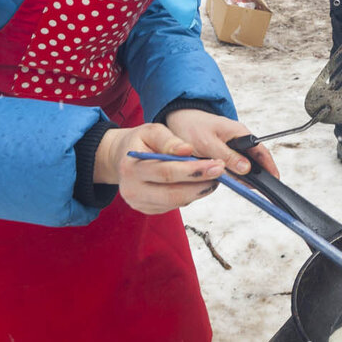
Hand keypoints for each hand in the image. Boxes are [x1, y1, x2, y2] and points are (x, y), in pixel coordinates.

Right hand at [96, 123, 223, 214]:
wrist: (121, 158)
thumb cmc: (140, 142)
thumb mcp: (151, 131)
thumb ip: (169, 139)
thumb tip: (187, 150)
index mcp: (131, 167)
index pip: (167, 172)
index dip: (194, 170)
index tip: (217, 165)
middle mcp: (132, 190)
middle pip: (172, 193)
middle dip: (200, 184)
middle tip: (220, 173)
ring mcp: (138, 203)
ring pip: (175, 202)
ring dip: (198, 191)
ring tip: (213, 178)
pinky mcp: (146, 210)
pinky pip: (173, 206)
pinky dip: (188, 196)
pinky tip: (196, 184)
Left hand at [165, 108, 279, 178]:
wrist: (178, 120)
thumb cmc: (192, 126)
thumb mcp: (208, 143)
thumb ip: (227, 156)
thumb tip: (246, 168)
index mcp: (240, 133)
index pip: (261, 151)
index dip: (269, 166)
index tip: (275, 180)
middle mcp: (238, 141)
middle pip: (254, 161)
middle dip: (258, 176)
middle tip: (263, 191)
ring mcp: (231, 149)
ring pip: (242, 167)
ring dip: (242, 177)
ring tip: (246, 188)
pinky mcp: (222, 156)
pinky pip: (231, 168)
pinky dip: (231, 176)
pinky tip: (230, 181)